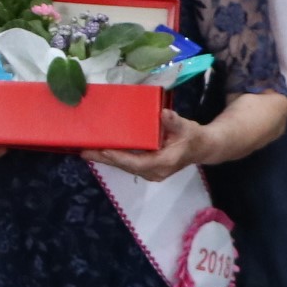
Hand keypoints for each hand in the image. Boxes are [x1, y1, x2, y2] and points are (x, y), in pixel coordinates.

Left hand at [84, 110, 204, 181]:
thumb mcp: (186, 127)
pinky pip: (128, 163)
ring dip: (106, 159)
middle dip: (105, 159)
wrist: (202, 148)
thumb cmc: (193, 136)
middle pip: (126, 166)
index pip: (137, 163)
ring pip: (124, 166)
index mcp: (164, 163)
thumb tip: (164, 114)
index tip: (104, 150)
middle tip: (84, 151)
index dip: (120, 158)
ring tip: (86, 151)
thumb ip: (174, 122)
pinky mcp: (147, 168)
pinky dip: (114, 158)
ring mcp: (150, 172)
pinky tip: (100, 151)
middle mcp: (154, 171)